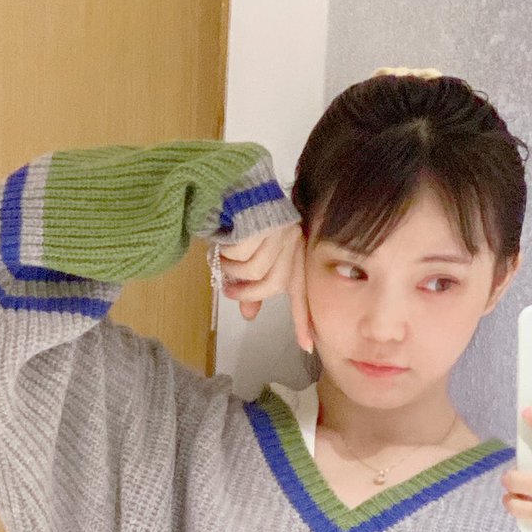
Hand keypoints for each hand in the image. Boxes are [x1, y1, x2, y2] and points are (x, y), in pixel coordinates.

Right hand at [217, 222, 314, 353]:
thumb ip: (253, 285)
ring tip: (223, 259)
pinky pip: (240, 254)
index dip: (302, 321)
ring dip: (232, 269)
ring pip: (254, 271)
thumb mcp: (251, 257)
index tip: (308, 347)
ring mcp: (280, 235)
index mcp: (295, 255)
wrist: (240, 184)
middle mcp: (293, 245)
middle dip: (246, 292)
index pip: (301, 293)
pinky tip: (224, 242)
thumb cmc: (245, 222)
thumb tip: (248, 315)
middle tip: (229, 290)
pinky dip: (226, 253)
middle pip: (271, 285)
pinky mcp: (264, 225)